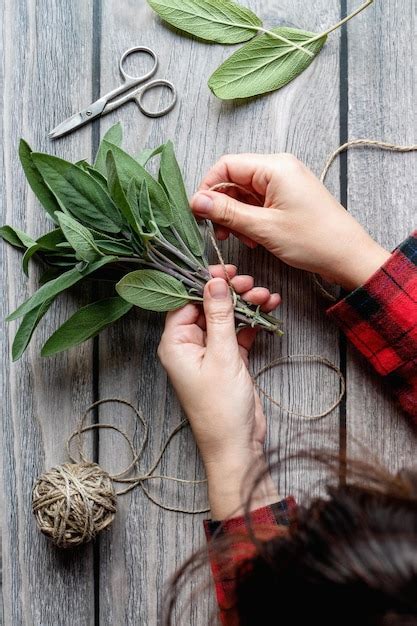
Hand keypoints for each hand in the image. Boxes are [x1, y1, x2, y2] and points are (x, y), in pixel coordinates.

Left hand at [157, 265, 279, 518]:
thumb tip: (214, 281)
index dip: (203, 282)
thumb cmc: (221, 408)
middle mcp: (189, 345)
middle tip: (249, 282)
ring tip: (265, 295)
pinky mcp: (229, 360)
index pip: (184, 301)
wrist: (238, 446)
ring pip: (226, 317)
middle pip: (207, 306)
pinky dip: (253, 320)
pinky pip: (239, 332)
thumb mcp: (222, 357)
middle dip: (229, 292)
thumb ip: (219, 317)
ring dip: (245, 304)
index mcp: (175, 343)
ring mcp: (210, 352)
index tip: (224, 269)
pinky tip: (269, 308)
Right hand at [191, 154, 389, 290]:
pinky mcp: (287, 198)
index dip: (209, 188)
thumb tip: (196, 201)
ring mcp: (284, 183)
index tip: (200, 213)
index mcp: (274, 167)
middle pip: (234, 180)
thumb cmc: (313, 240)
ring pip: (244, 194)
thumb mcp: (263, 227)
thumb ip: (227, 212)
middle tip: (222, 233)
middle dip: (224, 207)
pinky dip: (251, 221)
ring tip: (245, 239)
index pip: (226, 165)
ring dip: (237, 217)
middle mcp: (278, 169)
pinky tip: (255, 239)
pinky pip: (258, 204)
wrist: (348, 256)